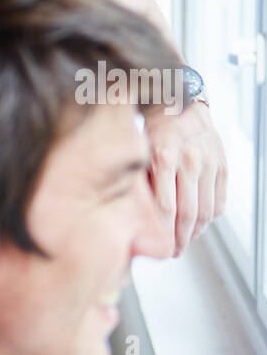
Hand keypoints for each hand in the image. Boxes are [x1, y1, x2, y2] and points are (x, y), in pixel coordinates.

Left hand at [143, 100, 226, 254]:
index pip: (166, 207)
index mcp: (165, 156)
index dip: (162, 232)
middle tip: (171, 251)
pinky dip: (209, 219)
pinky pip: (219, 202)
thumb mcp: (138, 148)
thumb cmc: (155, 126)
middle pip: (187, 214)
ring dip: (194, 233)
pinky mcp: (222, 167)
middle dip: (178, 239)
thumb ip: (139, 180)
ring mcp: (210, 164)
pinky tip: (198, 225)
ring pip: (206, 212)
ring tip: (184, 242)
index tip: (157, 245)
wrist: (182, 103)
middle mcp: (190, 160)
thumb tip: (133, 214)